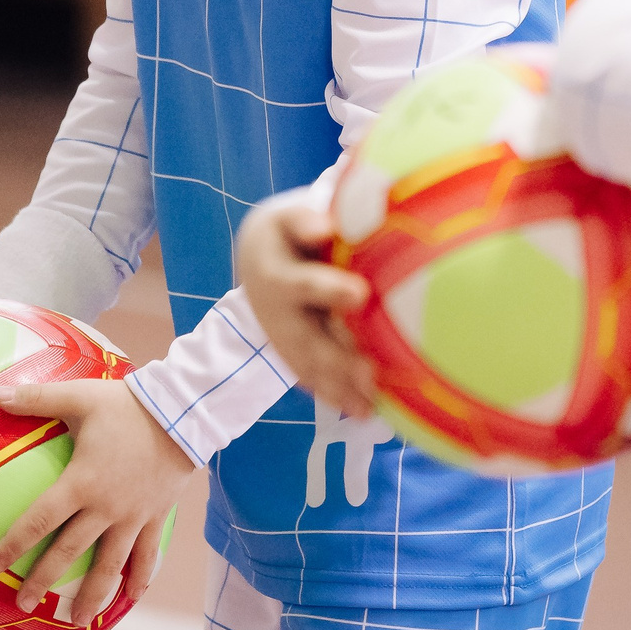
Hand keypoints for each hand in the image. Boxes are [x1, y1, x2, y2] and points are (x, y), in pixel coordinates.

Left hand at [0, 379, 192, 623]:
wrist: (184, 413)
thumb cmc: (127, 405)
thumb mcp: (80, 397)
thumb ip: (37, 399)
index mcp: (81, 483)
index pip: (39, 521)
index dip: (14, 545)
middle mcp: (105, 508)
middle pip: (68, 553)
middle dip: (43, 582)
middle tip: (23, 606)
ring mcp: (133, 517)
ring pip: (109, 566)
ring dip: (93, 596)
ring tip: (78, 622)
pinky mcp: (156, 517)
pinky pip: (147, 555)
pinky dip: (140, 579)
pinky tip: (132, 598)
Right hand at [237, 197, 376, 419]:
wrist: (259, 256)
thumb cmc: (290, 231)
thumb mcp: (290, 216)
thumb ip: (303, 219)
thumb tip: (322, 227)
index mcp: (277, 274)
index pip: (303, 283)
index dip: (327, 290)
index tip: (359, 294)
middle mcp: (276, 313)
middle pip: (306, 339)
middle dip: (337, 358)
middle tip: (371, 373)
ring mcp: (283, 338)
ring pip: (310, 366)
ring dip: (339, 387)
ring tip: (370, 407)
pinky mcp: (291, 354)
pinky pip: (312, 378)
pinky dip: (336, 396)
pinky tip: (363, 413)